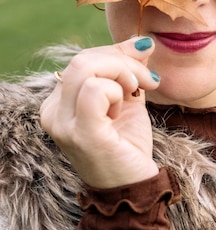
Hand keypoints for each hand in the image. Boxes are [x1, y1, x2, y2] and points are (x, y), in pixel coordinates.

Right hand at [40, 37, 159, 187]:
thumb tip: (142, 41)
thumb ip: (129, 70)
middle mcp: (53, 112)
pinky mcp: (80, 133)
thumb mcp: (128, 99)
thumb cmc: (127, 146)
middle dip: (124, 61)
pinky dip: (117, 90)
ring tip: (136, 94)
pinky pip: (95, 89)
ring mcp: (62, 123)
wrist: (134, 188)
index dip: (117, 54)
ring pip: (86, 67)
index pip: (83, 59)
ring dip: (122, 73)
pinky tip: (124, 108)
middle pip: (83, 59)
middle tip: (148, 81)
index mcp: (59, 102)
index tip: (145, 66)